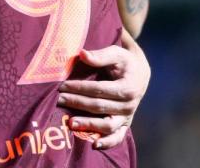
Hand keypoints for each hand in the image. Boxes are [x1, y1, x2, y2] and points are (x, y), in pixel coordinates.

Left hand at [58, 29, 149, 148]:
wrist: (139, 74)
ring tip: (71, 123)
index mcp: (128, 88)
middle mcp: (129, 105)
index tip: (62, 86)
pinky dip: (107, 142)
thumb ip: (100, 55)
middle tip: (59, 100)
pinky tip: (94, 145)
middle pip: (99, 106)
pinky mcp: (124, 124)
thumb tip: (82, 54)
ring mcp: (127, 117)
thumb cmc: (124, 62)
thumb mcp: (116, 54)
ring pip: (107, 125)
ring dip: (89, 125)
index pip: (99, 90)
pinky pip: (117, 137)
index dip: (80, 88)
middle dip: (77, 103)